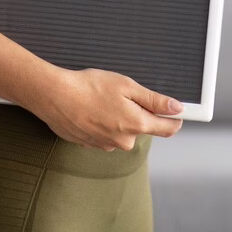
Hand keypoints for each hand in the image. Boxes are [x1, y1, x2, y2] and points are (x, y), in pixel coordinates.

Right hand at [29, 67, 183, 150]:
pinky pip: (105, 133)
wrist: (55, 97)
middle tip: (121, 93)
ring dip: (117, 116)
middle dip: (137, 111)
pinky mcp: (91, 145)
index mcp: (136, 125)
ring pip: (122, 130)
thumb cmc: (89, 87)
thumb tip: (176, 108)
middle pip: (142, 127)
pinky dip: (102, 121)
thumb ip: (154, 100)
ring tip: (100, 99)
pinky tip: (91, 108)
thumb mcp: (126, 85)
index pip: (167, 128)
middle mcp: (124, 141)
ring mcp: (107, 145)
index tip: (176, 109)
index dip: (174, 117)